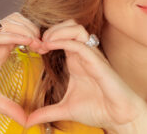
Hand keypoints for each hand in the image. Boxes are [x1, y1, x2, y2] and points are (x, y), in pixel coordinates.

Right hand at [0, 12, 43, 125]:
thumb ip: (8, 106)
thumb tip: (24, 120)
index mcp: (1, 48)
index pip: (22, 31)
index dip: (36, 36)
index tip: (45, 48)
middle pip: (20, 21)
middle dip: (34, 30)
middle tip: (42, 44)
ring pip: (11, 22)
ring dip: (26, 30)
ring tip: (35, 43)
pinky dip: (14, 35)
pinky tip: (26, 41)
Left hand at [26, 19, 146, 132]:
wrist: (118, 116)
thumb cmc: (98, 109)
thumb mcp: (66, 109)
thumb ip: (47, 112)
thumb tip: (28, 121)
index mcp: (76, 60)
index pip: (63, 35)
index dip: (47, 37)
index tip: (35, 48)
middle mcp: (84, 54)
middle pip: (70, 25)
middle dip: (52, 29)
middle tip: (40, 43)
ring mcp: (91, 56)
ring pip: (76, 28)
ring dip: (58, 31)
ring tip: (45, 42)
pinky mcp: (97, 61)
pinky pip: (80, 44)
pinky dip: (63, 40)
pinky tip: (50, 46)